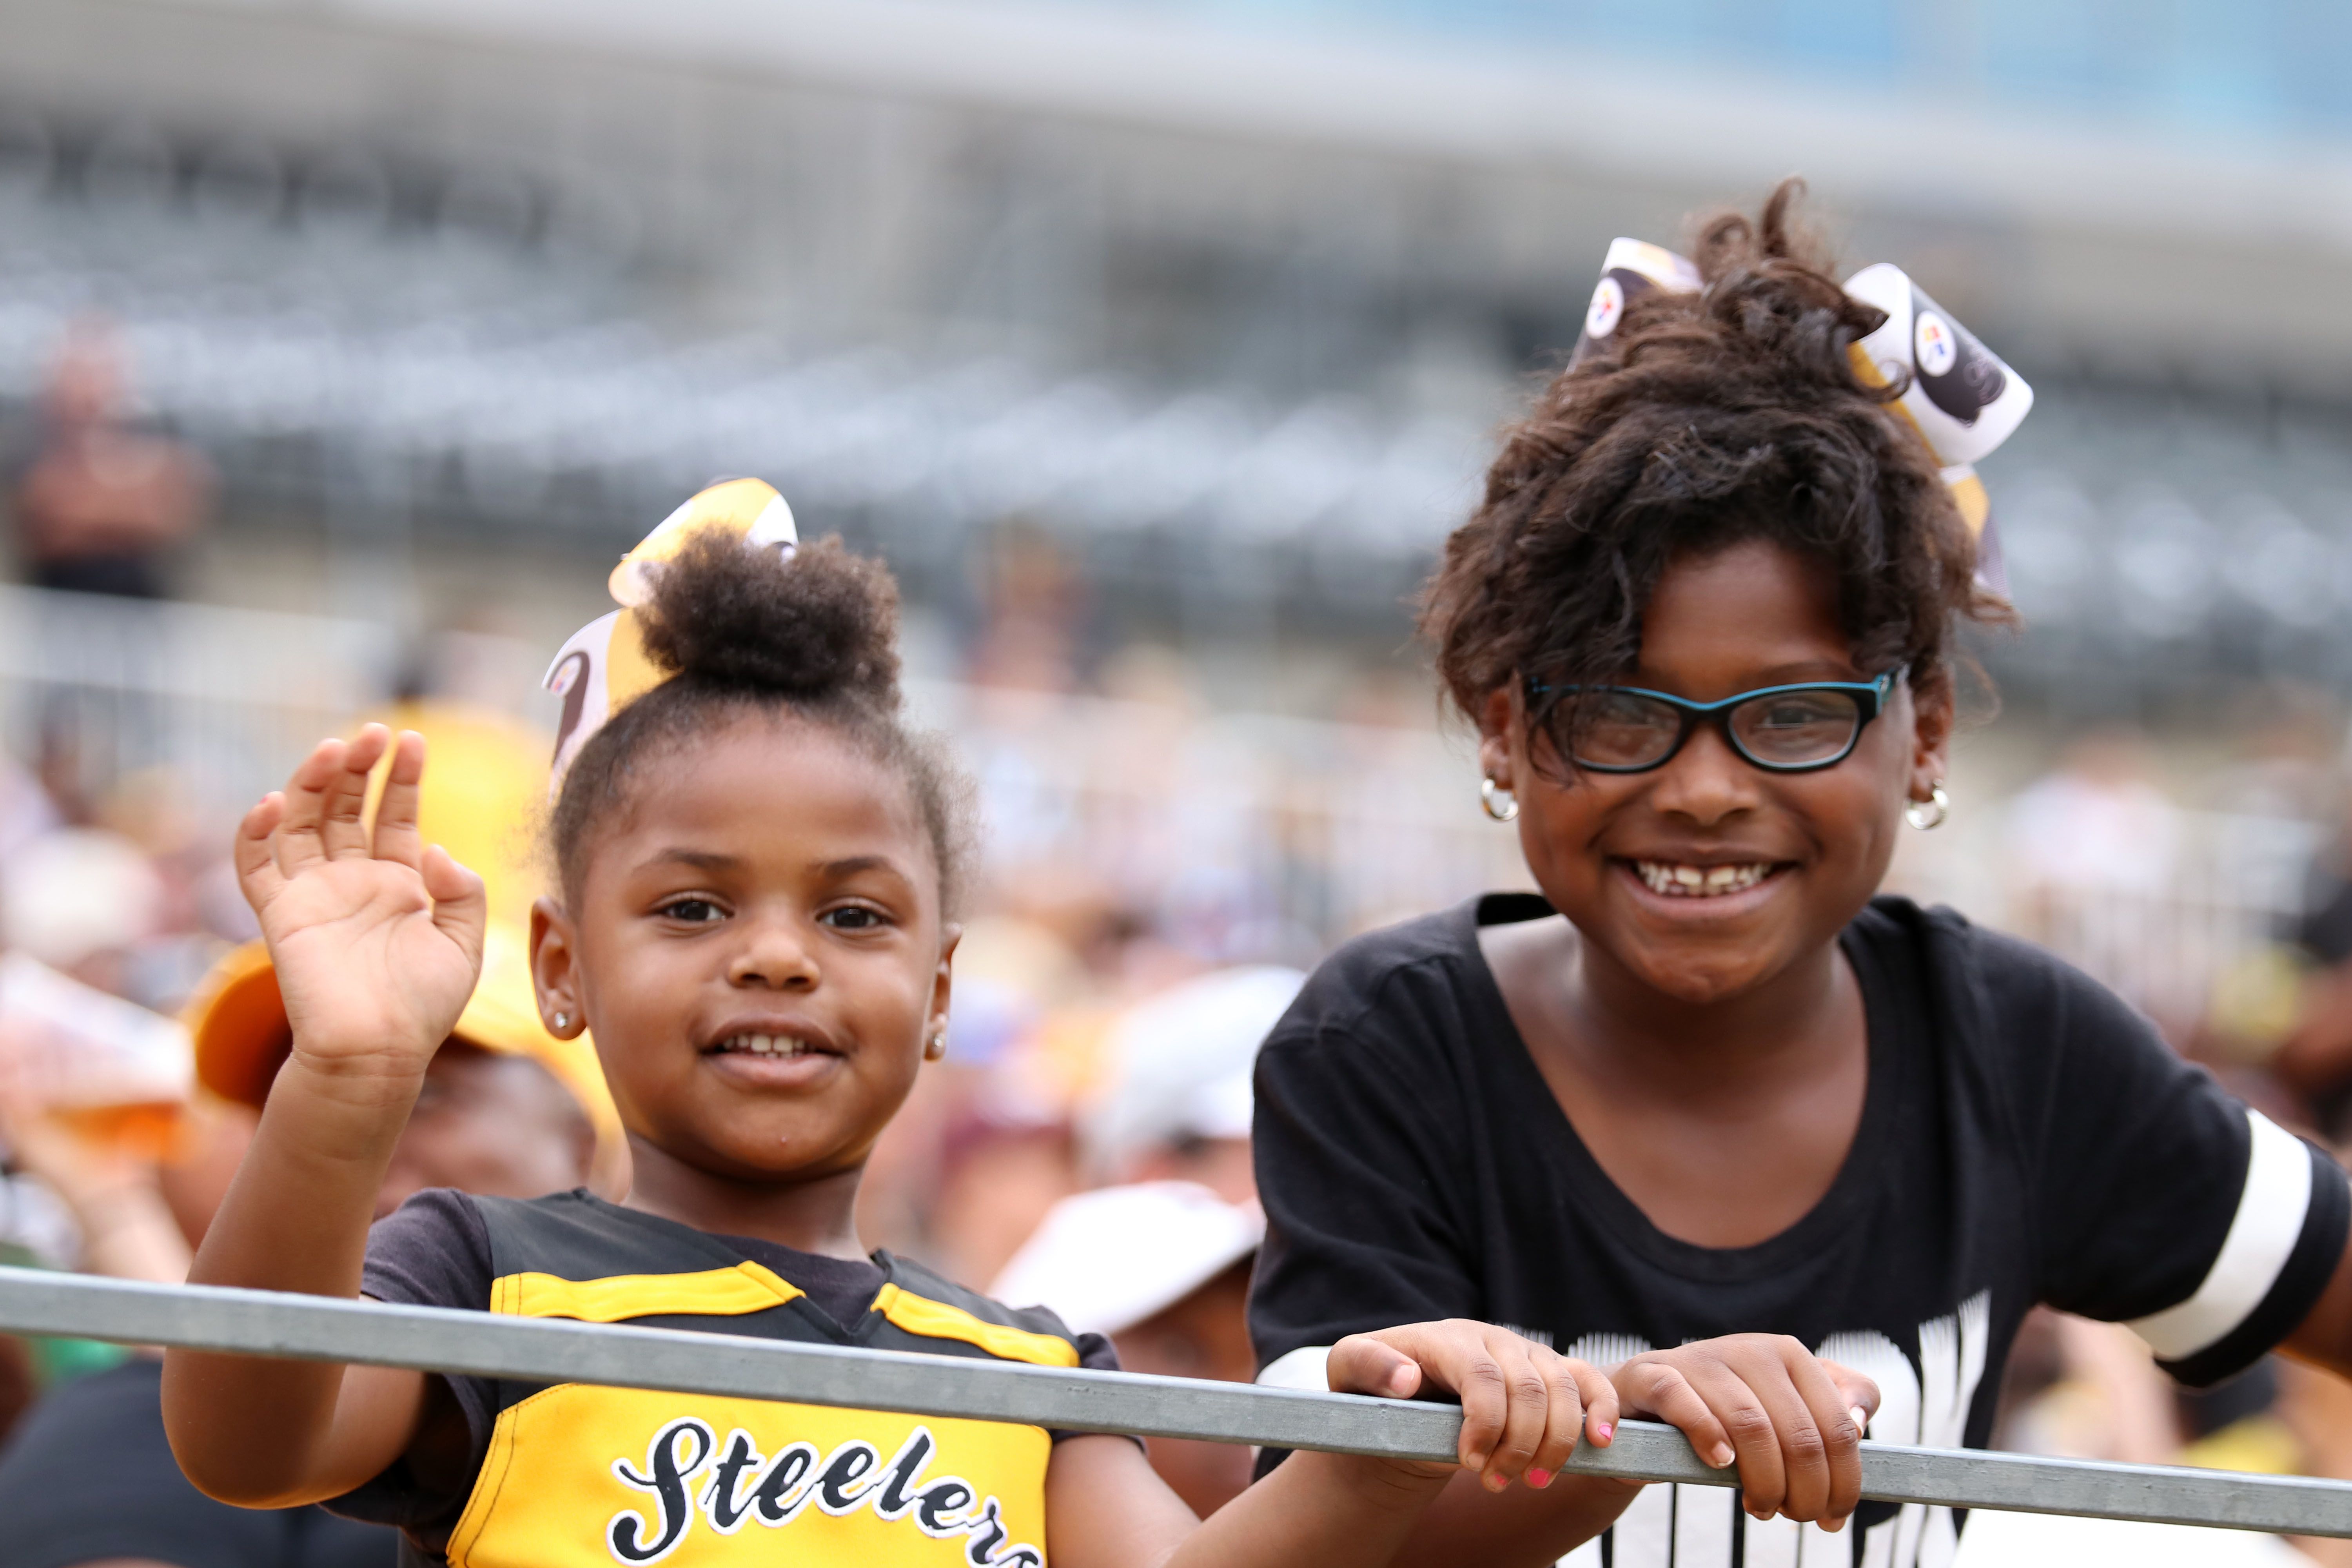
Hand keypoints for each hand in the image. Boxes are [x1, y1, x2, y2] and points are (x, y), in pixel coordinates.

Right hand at [234, 727, 484, 1091]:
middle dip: (358, 768)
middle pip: (347, 808)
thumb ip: (464, 893)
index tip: (413, 741)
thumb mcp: (465, 945)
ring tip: (332, 750)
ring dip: (312, 783)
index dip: (402, 778)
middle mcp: (354, 881)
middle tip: (372, 734)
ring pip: (303, 822)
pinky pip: (256, 866)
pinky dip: (257, 832)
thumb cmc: (422, 1008)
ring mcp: (315, 894)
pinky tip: (275, 803)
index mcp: (399, 883)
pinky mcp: (280, 915)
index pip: (396, 815)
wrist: (378, 1054)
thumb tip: (439, 851)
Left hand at [1328, 1320, 1617, 1493]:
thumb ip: (1368, 1366)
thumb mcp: (1350, 1372)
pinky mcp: (1550, 1372)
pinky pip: (1588, 1381)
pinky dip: (1601, 1409)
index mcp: (1448, 1337)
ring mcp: (1526, 1353)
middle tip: (1494, 1483)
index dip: (1484, 1424)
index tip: (1468, 1463)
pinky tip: (1601, 1443)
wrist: (1400, 1403)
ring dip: (1554, 1443)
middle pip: (1530, 1389)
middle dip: (1519, 1444)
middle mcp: (1493, 1339)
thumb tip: (1408, 1377)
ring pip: (1563, 1390)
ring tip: (1529, 1481)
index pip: (1483, 1376)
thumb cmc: (1373, 1388)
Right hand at [1612, 1335, 1878, 1529]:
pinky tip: (1719, 1463)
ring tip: (1760, 1507)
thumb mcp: (1787, 1406)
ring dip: (1764, 1481)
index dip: (1844, 1483)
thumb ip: (1837, 1406)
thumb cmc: (1729, 1413)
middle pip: (1799, 1434)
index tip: (1832, 1518)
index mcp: (1790, 1355)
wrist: (1646, 1402)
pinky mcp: (1652, 1374)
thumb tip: (1860, 1422)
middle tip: (1793, 1517)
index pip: (1838, 1427)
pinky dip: (1706, 1434)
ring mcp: (1699, 1358)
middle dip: (1805, 1492)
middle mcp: (1749, 1349)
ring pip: (1750, 1423)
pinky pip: (1681, 1400)